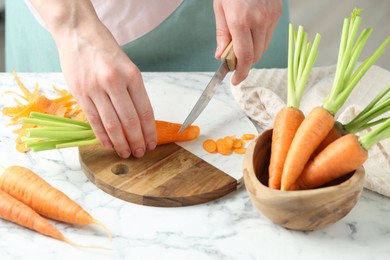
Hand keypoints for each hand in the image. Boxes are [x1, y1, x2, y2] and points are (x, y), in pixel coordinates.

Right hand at [55, 22, 156, 158]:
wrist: (78, 33)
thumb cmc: (106, 51)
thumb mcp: (128, 67)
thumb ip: (133, 92)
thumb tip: (140, 120)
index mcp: (132, 75)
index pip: (145, 110)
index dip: (149, 131)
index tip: (152, 143)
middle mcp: (114, 82)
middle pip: (129, 121)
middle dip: (136, 141)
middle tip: (140, 153)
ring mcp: (95, 88)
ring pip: (111, 124)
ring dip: (120, 143)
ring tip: (125, 153)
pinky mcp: (79, 93)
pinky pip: (93, 120)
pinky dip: (102, 136)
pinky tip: (108, 144)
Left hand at [213, 0, 281, 84]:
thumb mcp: (220, 8)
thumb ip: (222, 35)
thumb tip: (221, 56)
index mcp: (240, 21)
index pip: (244, 56)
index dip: (240, 72)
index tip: (235, 80)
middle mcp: (259, 21)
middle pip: (256, 55)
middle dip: (244, 62)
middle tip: (233, 60)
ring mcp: (271, 17)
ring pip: (264, 47)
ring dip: (252, 52)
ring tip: (241, 43)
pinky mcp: (277, 13)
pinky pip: (269, 35)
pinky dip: (259, 40)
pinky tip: (251, 31)